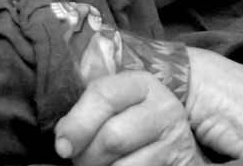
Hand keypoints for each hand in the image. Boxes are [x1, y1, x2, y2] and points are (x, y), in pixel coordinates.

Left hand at [56, 71, 203, 165]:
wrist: (174, 148)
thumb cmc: (133, 126)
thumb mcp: (117, 105)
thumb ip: (91, 103)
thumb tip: (65, 126)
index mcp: (142, 84)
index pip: (104, 95)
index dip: (77, 123)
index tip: (62, 145)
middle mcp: (163, 107)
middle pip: (112, 136)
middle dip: (87, 155)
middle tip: (82, 160)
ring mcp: (174, 138)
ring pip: (122, 164)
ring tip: (102, 165)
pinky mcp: (181, 162)